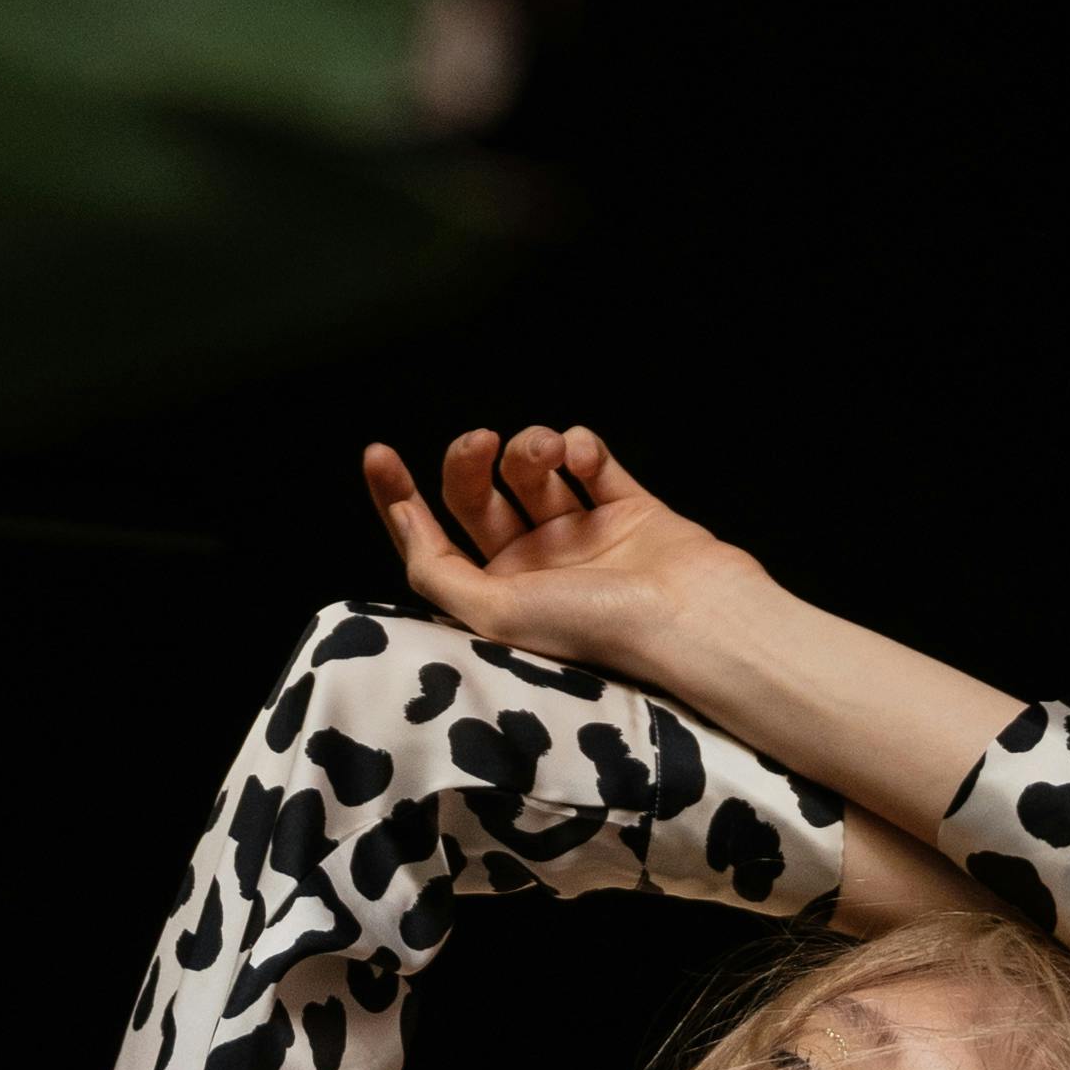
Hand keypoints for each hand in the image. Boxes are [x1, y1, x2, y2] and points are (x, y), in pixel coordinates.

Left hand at [359, 421, 774, 697]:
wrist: (691, 617)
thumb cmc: (596, 628)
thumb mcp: (493, 615)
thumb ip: (437, 572)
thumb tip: (403, 522)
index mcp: (497, 597)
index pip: (431, 541)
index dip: (399, 498)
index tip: (378, 451)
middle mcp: (534, 567)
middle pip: (476, 496)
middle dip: (468, 460)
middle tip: (482, 441)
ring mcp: (582, 536)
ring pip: (532, 471)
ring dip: (531, 448)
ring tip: (548, 449)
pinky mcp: (628, 508)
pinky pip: (592, 461)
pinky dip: (582, 446)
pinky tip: (584, 455)